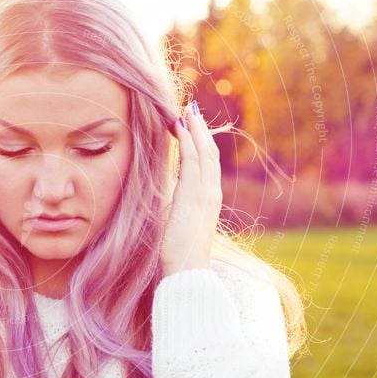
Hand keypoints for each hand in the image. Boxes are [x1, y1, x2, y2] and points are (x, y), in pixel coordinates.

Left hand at [161, 100, 221, 274]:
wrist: (187, 269)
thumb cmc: (178, 254)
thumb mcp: (176, 224)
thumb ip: (175, 209)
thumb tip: (165, 202)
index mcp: (209, 200)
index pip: (207, 165)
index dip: (201, 143)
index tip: (191, 126)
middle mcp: (211, 193)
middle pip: (209, 153)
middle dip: (200, 129)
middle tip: (191, 109)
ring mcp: (205, 193)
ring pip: (203, 152)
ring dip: (195, 129)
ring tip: (186, 110)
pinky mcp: (194, 194)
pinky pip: (193, 160)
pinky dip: (188, 140)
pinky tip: (180, 126)